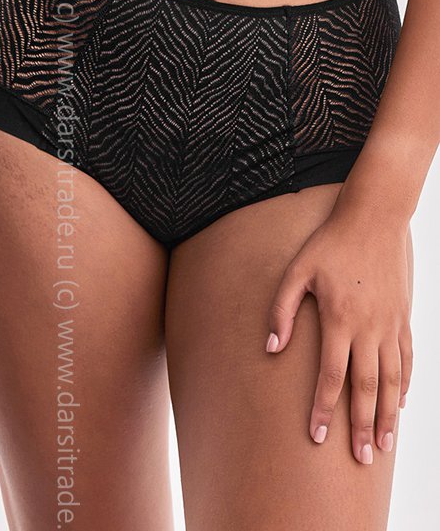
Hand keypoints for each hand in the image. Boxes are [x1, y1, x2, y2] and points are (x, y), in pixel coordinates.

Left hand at [265, 211, 411, 464]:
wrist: (373, 219)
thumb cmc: (330, 244)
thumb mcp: (297, 271)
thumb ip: (282, 310)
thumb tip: (271, 348)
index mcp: (340, 320)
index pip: (331, 377)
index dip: (324, 409)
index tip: (318, 436)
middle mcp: (369, 328)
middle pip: (366, 388)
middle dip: (361, 426)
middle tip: (362, 458)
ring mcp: (391, 324)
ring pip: (392, 380)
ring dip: (388, 414)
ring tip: (384, 443)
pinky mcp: (403, 317)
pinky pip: (407, 358)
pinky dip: (405, 384)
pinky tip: (401, 402)